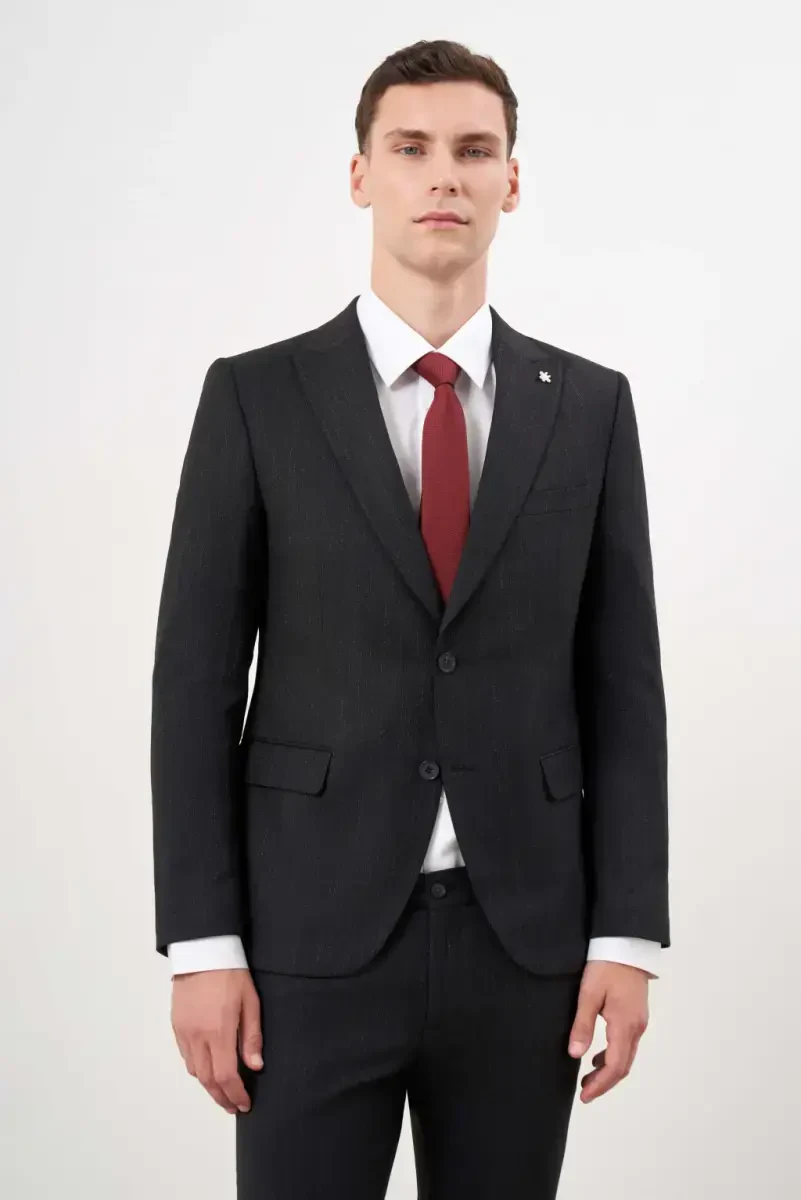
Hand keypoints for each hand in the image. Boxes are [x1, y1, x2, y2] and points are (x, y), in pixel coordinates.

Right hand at [171, 968, 262, 1113]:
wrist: (202, 952)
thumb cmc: (231, 974)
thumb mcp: (250, 1002)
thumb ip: (252, 1036)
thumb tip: (256, 1066)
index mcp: (219, 1032)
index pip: (226, 1076)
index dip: (235, 1094)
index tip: (244, 1104)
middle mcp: (198, 1037)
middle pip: (207, 1080)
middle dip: (221, 1097)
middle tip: (233, 1106)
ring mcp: (184, 1032)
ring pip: (194, 1071)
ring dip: (209, 1085)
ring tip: (223, 1090)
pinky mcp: (176, 1026)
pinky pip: (186, 1056)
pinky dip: (197, 1068)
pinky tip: (208, 1067)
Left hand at [567, 960, 649, 1102]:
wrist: (627, 944)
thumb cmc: (606, 965)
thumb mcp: (589, 994)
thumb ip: (583, 1025)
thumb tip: (575, 1054)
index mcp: (625, 1025)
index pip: (615, 1067)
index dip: (600, 1085)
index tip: (585, 1096)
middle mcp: (636, 1027)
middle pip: (623, 1066)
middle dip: (604, 1082)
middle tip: (585, 1092)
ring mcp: (639, 1021)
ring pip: (626, 1055)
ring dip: (609, 1070)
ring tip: (588, 1076)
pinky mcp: (636, 1014)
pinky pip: (627, 1043)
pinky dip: (614, 1055)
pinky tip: (598, 1054)